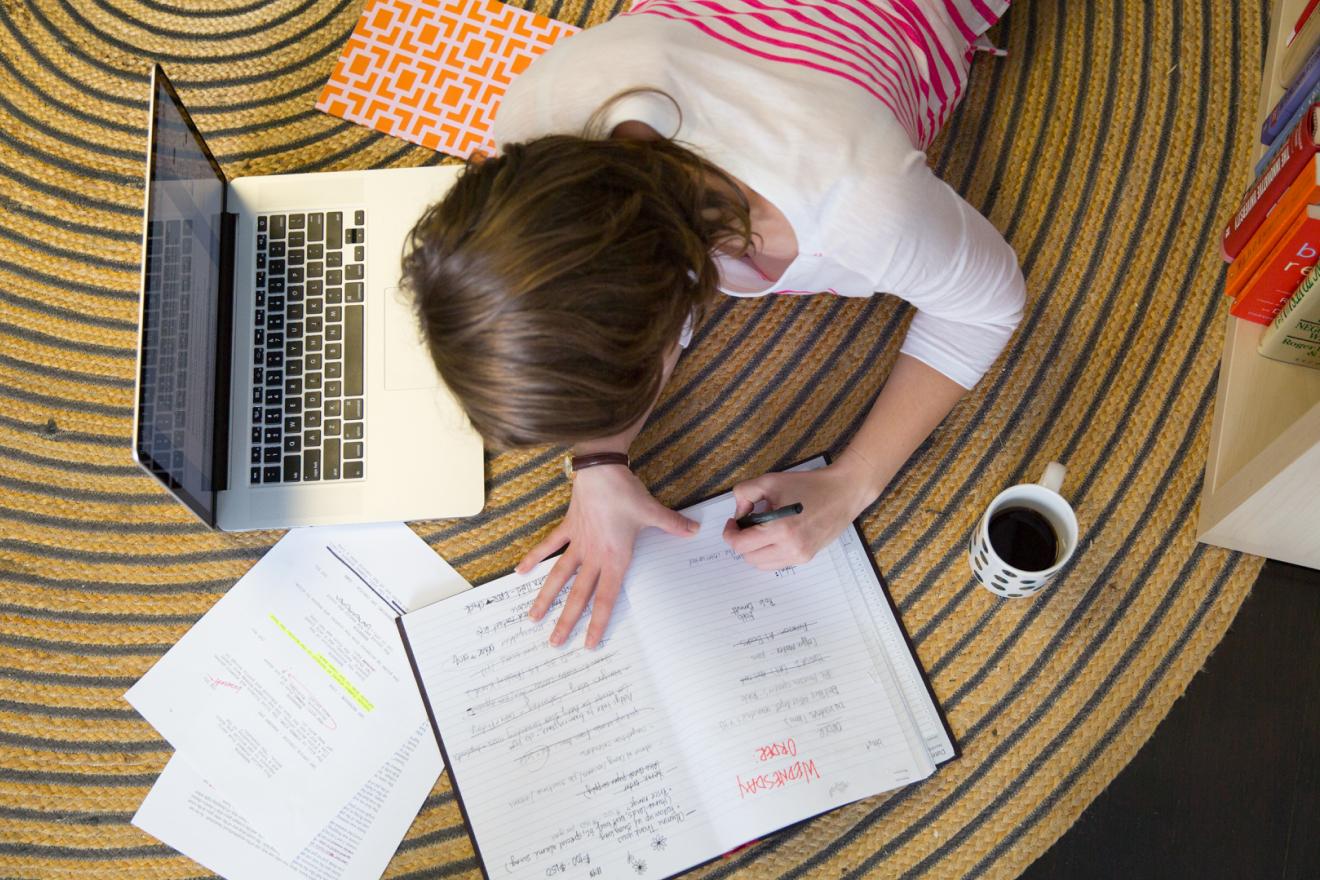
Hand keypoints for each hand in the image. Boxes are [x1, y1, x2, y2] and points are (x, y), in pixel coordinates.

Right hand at [518, 465, 698, 647]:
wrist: (601, 469)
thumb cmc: (625, 493)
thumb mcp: (652, 511)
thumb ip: (673, 525)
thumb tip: (695, 530)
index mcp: (615, 558)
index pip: (605, 598)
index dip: (597, 623)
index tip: (589, 643)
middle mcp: (593, 556)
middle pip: (578, 595)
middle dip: (566, 621)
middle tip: (555, 644)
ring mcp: (578, 543)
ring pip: (558, 576)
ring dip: (546, 598)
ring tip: (533, 619)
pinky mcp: (568, 528)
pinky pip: (549, 546)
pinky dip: (535, 557)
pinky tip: (520, 572)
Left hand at [722, 457, 878, 569]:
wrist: (843, 493)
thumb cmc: (808, 485)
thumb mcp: (770, 481)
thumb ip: (744, 493)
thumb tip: (739, 514)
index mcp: (781, 529)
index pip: (741, 545)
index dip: (730, 533)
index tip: (734, 522)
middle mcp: (791, 548)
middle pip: (749, 557)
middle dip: (741, 541)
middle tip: (746, 524)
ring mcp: (800, 556)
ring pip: (761, 564)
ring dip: (754, 549)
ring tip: (761, 529)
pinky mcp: (807, 557)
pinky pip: (777, 563)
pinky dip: (768, 553)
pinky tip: (774, 535)